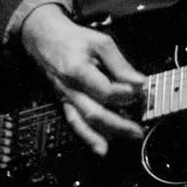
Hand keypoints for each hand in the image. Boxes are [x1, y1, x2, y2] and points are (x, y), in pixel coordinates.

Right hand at [19, 3, 146, 155]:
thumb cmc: (73, 38)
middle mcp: (69, 89)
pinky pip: (75, 123)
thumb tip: (139, 81)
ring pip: (85, 122)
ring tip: (128, 138)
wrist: (44, 38)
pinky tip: (101, 148)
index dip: (125, 93)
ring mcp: (66, 97)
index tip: (142, 89)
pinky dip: (88, 137)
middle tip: (139, 129)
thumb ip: (120, 64)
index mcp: (77, 71)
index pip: (105, 90)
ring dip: (107, 134)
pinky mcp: (65, 102)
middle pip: (95, 113)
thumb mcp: (101, 43)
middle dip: (120, 124)